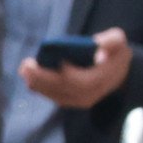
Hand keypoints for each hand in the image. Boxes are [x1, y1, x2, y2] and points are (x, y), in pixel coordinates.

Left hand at [18, 28, 132, 111]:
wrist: (117, 72)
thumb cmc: (114, 52)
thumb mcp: (118, 41)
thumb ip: (111, 42)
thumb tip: (99, 54)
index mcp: (101, 80)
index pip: (81, 82)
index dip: (67, 74)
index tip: (55, 61)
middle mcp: (90, 94)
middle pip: (63, 89)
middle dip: (43, 78)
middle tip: (27, 66)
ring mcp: (80, 100)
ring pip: (56, 95)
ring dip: (37, 84)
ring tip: (24, 70)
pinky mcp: (71, 101)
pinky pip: (54, 97)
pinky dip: (41, 89)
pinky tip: (29, 78)